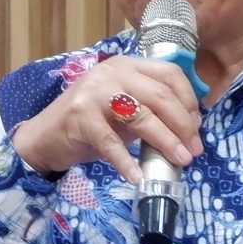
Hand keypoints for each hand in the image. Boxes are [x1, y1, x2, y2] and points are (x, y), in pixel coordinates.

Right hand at [12, 55, 202, 185]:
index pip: (169, 74)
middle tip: (193, 150)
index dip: (189, 100)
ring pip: (141, 116)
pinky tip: (138, 177)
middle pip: (160, 95)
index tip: (196, 127)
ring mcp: (94, 93)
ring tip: (180, 160)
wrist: (45, 136)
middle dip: (183, 125)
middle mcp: (112, 73)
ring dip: (165, 141)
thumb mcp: (124, 110)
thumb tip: (189, 131)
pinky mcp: (80, 118)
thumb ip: (150, 111)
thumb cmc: (91, 124)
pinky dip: (127, 162)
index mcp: (127, 66)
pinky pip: (111, 143)